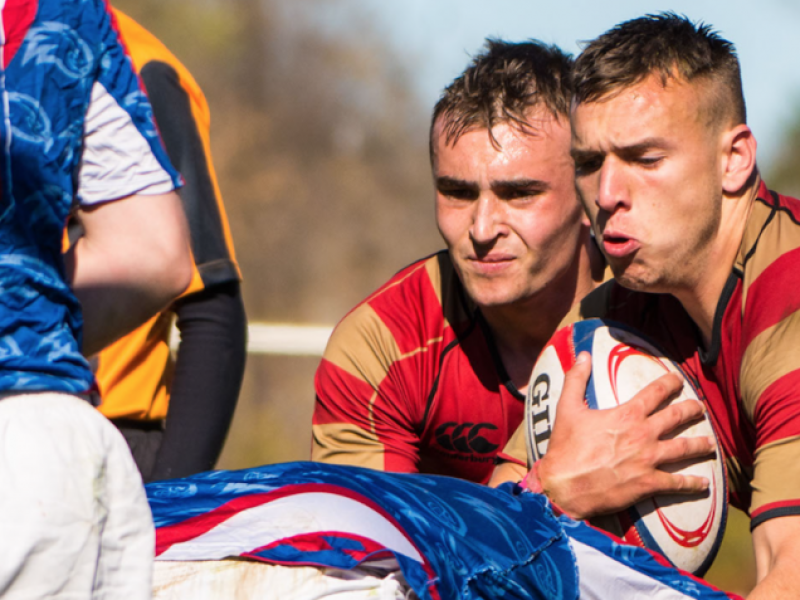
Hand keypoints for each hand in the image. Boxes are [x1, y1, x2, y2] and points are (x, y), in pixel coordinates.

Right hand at [536, 352, 714, 518]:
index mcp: (627, 415)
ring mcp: (648, 460)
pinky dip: (692, 483)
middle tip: (701, 408)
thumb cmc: (566, 447)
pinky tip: (704, 484)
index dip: (669, 383)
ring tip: (710, 444)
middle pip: (676, 418)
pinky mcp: (648, 484)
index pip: (655, 393)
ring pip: (683, 448)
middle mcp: (643, 435)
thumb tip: (583, 355)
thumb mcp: (566, 408)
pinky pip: (677, 483)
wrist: (565, 485)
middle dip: (691, 410)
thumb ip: (576, 379)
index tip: (678, 379)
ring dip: (700, 445)